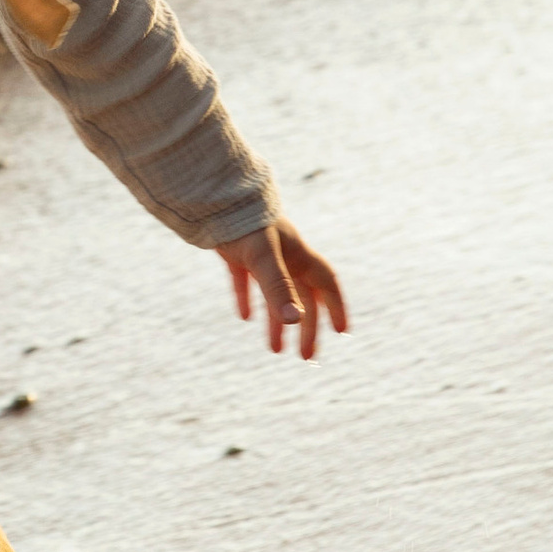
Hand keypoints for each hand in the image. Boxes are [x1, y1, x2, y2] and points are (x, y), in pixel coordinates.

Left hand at [216, 220, 347, 357]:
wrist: (211, 194)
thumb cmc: (242, 221)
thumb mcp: (263, 258)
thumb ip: (278, 289)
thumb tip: (295, 322)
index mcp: (297, 255)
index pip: (325, 285)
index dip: (335, 307)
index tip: (341, 332)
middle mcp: (283, 255)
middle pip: (302, 296)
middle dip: (306, 327)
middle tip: (305, 357)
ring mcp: (259, 254)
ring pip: (275, 293)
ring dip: (277, 321)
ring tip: (275, 350)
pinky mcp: (235, 252)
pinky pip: (246, 281)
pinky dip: (248, 299)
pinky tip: (244, 318)